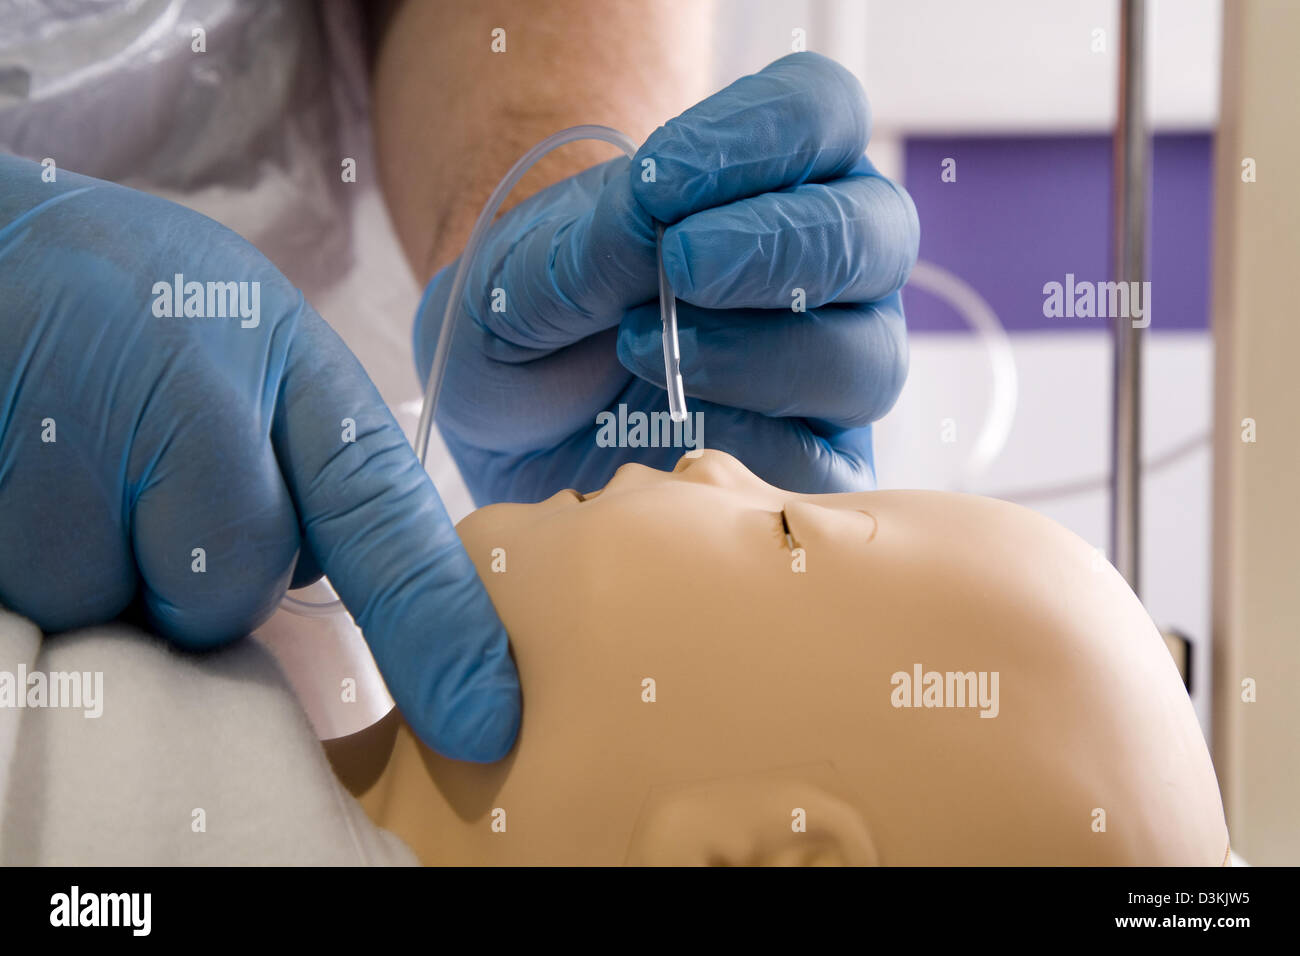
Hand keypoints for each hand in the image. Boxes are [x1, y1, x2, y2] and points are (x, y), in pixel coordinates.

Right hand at [0, 155, 518, 761]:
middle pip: (238, 585)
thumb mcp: (250, 352)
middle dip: (199, 577)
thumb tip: (332, 594)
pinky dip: (30, 561)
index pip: (382, 507)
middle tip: (149, 485)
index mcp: (289, 361)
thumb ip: (309, 465)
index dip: (437, 621)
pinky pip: (32, 589)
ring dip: (102, 570)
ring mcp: (84, 424)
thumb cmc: (131, 315)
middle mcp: (197, 385)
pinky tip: (26, 472)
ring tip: (72, 461)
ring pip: (120, 600)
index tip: (485, 717)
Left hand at [416, 52, 917, 503]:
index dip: (766, 133)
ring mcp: (832, 372)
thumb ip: (587, 246)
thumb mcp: (521, 272)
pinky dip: (757, 444)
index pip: (825, 115)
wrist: (507, 425)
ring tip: (646, 348)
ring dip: (763, 352)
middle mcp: (828, 270)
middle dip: (780, 244)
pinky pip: (829, 466)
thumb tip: (653, 223)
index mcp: (776, 179)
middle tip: (680, 261)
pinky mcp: (814, 465)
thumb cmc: (532, 318)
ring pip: (868, 358)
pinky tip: (675, 428)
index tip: (661, 178)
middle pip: (877, 234)